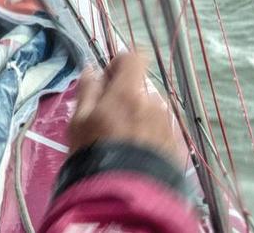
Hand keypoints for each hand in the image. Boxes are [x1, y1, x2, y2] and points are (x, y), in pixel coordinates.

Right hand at [68, 53, 184, 166]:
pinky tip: (135, 155)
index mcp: (128, 92)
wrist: (125, 195)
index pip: (133, 58)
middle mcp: (153, 103)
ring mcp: (166, 125)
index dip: (119, 64)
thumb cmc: (95, 154)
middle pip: (139, 89)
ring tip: (122, 144)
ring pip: (149, 111)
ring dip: (137, 119)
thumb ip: (87, 91)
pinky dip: (147, 137)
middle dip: (124, 98)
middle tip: (108, 122)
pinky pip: (158, 131)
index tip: (106, 81)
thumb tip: (91, 70)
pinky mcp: (175, 145)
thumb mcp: (78, 122)